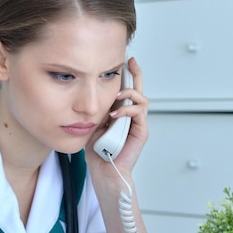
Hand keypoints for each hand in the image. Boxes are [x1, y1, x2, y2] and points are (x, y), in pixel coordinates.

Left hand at [86, 57, 149, 176]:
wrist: (104, 171)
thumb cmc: (98, 152)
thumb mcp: (93, 123)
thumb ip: (97, 110)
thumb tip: (92, 95)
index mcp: (119, 112)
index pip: (124, 90)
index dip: (124, 75)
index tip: (120, 61)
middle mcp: (130, 116)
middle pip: (137, 89)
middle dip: (135, 74)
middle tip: (130, 62)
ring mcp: (137, 123)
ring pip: (141, 99)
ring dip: (130, 93)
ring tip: (118, 93)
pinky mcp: (141, 131)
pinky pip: (138, 114)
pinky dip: (127, 110)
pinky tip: (116, 113)